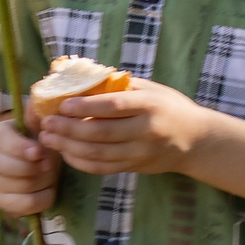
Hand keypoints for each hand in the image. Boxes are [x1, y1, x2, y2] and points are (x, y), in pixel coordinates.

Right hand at [0, 118, 59, 215]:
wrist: (34, 160)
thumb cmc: (36, 139)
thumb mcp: (37, 125)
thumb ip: (36, 115)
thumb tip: (36, 103)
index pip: (5, 144)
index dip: (22, 149)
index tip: (39, 152)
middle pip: (12, 169)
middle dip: (37, 167)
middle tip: (50, 163)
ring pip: (23, 187)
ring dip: (44, 181)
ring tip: (50, 173)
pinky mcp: (3, 202)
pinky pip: (27, 205)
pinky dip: (44, 198)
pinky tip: (47, 188)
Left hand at [35, 80, 219, 177]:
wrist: (197, 140)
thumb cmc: (168, 106)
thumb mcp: (150, 89)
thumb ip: (119, 85)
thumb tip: (79, 77)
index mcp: (149, 105)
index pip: (113, 106)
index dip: (86, 106)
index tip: (62, 104)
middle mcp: (146, 131)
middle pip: (102, 133)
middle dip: (69, 129)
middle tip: (47, 124)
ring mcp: (141, 152)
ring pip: (100, 154)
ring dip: (70, 147)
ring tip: (49, 138)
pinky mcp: (136, 167)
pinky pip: (104, 168)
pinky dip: (82, 162)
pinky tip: (66, 153)